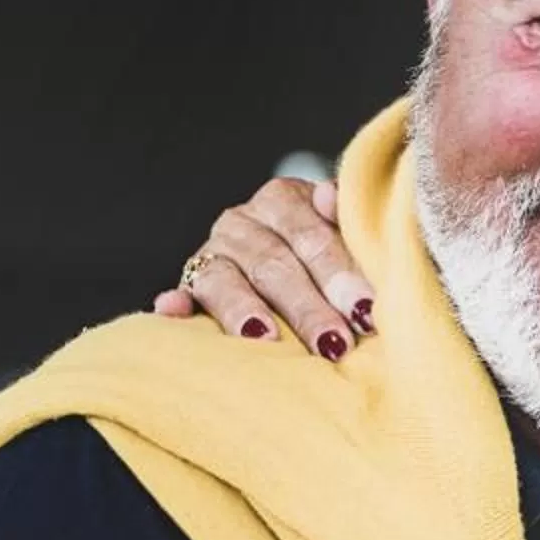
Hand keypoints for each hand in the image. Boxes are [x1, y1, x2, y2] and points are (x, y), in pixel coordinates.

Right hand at [154, 175, 376, 362]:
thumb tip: (329, 196)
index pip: (312, 236)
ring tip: (266, 338)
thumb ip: (346, 221)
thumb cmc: (330, 258)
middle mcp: (243, 222)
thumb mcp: (345, 234)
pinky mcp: (189, 285)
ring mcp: (212, 253)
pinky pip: (182, 294)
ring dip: (244, 310)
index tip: (366, 311)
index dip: (341, 274)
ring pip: (226, 280)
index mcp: (284, 200)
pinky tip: (172, 312)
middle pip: (274, 264)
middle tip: (335, 344)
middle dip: (308, 308)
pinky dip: (176, 304)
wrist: (291, 266)